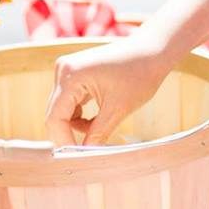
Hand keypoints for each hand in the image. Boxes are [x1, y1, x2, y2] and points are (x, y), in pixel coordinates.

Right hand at [44, 35, 172, 145]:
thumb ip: (97, 133)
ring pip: (63, 109)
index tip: (75, 158)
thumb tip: (83, 155)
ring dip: (78, 124)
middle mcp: (63, 70)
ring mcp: (68, 70)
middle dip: (70, 133)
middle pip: (55, 113)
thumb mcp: (118, 109)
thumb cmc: (140, 74)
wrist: (154, 50)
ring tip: (102, 126)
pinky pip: (70, 101)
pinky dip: (81, 114)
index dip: (63, 140)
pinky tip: (100, 115)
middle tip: (87, 151)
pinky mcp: (76, 73)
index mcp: (71, 75)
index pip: (55, 117)